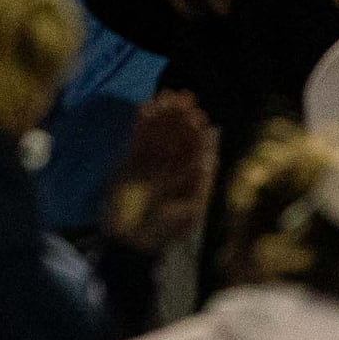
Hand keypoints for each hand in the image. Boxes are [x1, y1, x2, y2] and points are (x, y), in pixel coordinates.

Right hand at [101, 92, 215, 254]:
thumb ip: (197, 187)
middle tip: (184, 97)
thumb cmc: (164, 232)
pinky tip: (146, 107)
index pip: (195, 150)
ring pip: (159, 134)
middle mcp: (172, 167)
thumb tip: (208, 159)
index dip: (196, 133)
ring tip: (165, 96)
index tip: (197, 116)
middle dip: (181, 118)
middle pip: (178, 137)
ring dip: (162, 115)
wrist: (131, 243)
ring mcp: (151, 163)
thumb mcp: (188, 213)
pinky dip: (142, 124)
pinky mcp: (131, 162)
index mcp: (190, 178)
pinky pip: (137, 139)